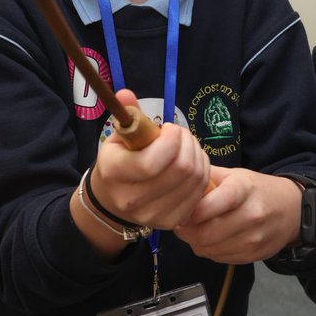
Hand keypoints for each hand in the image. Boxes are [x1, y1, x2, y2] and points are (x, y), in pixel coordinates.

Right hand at [89, 89, 209, 230]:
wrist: (113, 199)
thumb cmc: (120, 160)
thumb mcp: (118, 136)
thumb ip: (127, 115)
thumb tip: (125, 93)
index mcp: (114, 174)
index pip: (151, 163)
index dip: (171, 141)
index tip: (171, 128)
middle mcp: (132, 200)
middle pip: (180, 170)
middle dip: (188, 144)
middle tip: (182, 135)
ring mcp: (153, 215)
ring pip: (194, 180)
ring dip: (198, 156)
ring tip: (187, 147)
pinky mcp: (171, 222)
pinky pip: (199, 192)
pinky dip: (202, 173)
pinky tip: (192, 163)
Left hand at [173, 167, 301, 262]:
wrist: (292, 210)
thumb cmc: (256, 190)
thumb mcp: (235, 174)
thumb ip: (207, 175)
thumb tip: (178, 178)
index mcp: (243, 189)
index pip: (212, 204)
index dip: (191, 212)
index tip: (181, 212)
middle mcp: (251, 215)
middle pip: (206, 233)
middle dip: (187, 231)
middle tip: (181, 223)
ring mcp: (253, 238)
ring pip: (209, 249)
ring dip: (195, 242)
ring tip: (195, 230)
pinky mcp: (253, 256)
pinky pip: (219, 258)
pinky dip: (209, 250)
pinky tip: (211, 239)